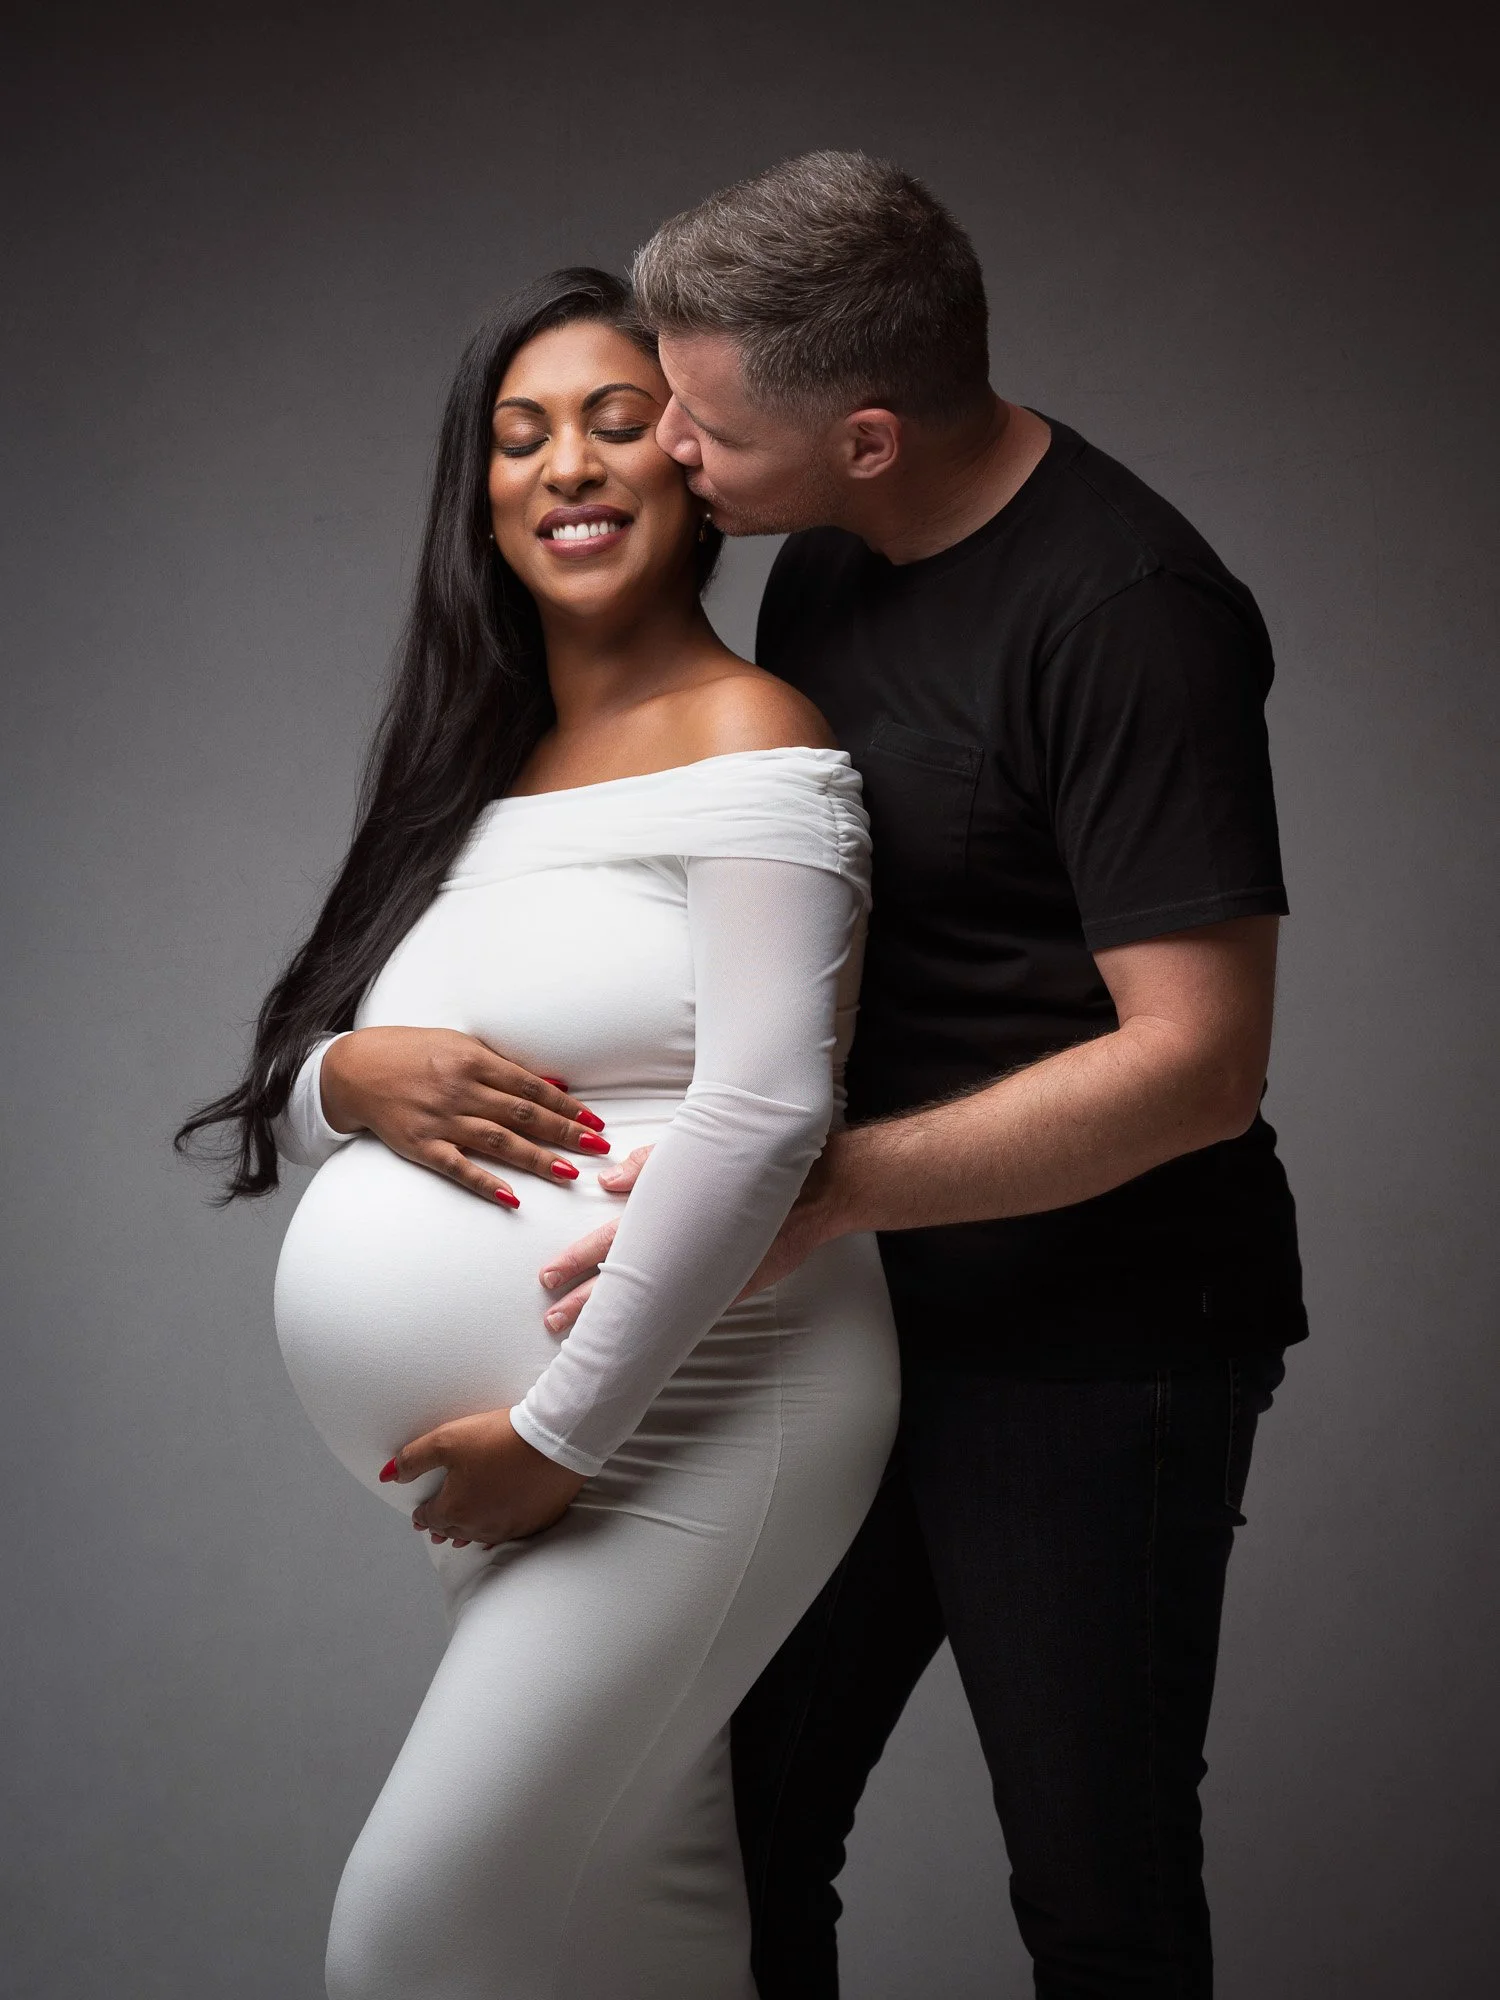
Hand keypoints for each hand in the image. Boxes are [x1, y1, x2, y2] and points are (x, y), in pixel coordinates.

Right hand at [320, 1026, 610, 1205]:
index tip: (594, 1121)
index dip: (566, 1106)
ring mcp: (441, 1120)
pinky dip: (485, 1183)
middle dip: (564, 1132)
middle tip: (598, 1147)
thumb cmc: (413, 1053)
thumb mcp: (460, 1046)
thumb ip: (504, 1067)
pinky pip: (458, 1168)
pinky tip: (512, 1198)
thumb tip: (552, 1083)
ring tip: (569, 1172)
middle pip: (522, 1115)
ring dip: (536, 1158)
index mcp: (473, 1061)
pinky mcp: (421, 1146)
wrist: (356, 1069)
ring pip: (498, 1142)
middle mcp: (460, 1090)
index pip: (531, 1087)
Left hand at [382, 1408, 585, 1546]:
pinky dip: (496, 1533)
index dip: (421, 1515)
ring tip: (459, 1537)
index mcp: (455, 1509)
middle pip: (453, 1531)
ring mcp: (509, 1526)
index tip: (418, 1515)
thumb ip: (413, 1458)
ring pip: (479, 1536)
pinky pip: (508, 1534)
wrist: (552, 1440)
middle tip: (434, 1529)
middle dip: (441, 1528)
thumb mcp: (446, 1439)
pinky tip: (495, 1533)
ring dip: (466, 1534)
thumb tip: (388, 1475)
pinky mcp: (534, 1521)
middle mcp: (480, 1525)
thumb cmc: (498, 1438)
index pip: (430, 1517)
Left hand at [536, 1142, 843, 1338]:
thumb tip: (608, 1180)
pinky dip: (664, 1327)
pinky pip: (689, 1312)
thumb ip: (649, 1166)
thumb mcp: (695, 1151)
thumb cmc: (752, 1162)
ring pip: (650, 1302)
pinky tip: (645, 1343)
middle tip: (552, 1320)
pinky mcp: (729, 1288)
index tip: (546, 1278)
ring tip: (583, 1340)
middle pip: (621, 1279)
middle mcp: (682, 1247)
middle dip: (583, 1303)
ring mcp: (705, 1273)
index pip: (608, 1240)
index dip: (575, 1261)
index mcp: (666, 1212)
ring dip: (616, 1320)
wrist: (815, 1188)